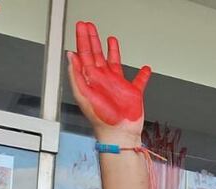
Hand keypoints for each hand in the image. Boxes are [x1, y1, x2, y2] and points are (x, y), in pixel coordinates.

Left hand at [67, 22, 149, 141]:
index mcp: (91, 79)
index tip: (81, 28)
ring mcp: (118, 85)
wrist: (119, 133)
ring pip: (114, 62)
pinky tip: (144, 68)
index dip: (82, 40)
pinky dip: (143, 74)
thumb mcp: (83, 95)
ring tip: (110, 39)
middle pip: (96, 54)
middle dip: (92, 39)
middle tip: (89, 26)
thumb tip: (71, 57)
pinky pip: (139, 81)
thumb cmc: (101, 119)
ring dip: (112, 50)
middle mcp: (103, 80)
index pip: (84, 54)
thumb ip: (76, 75)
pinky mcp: (132, 92)